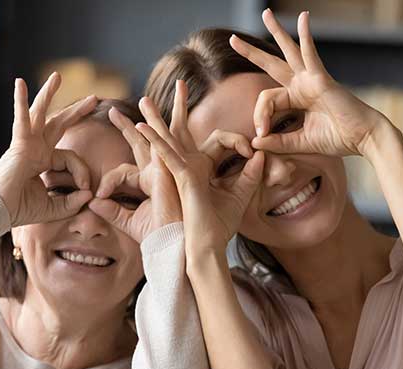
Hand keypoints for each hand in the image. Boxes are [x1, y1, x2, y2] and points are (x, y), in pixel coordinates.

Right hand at [0, 73, 97, 225]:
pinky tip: (20, 83)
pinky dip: (20, 102)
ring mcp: (26, 144)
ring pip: (40, 114)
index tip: (86, 189)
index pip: (71, 158)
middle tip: (94, 98)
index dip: (83, 172)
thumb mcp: (54, 208)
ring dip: (48, 94)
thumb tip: (89, 194)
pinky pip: (21, 119)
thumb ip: (73, 202)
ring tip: (57, 76)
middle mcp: (35, 149)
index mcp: (43, 161)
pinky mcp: (18, 144)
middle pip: (58, 124)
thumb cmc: (20, 210)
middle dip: (76, 111)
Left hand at [88, 106, 181, 243]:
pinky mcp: (175, 176)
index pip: (124, 170)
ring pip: (160, 138)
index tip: (98, 196)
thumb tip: (92, 202)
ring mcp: (170, 172)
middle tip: (115, 110)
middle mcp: (162, 173)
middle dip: (132, 125)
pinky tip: (141, 127)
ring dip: (153, 117)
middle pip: (146, 142)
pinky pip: (162, 152)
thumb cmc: (157, 238)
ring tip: (144, 100)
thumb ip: (111, 210)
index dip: (107, 181)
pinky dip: (153, 139)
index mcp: (152, 182)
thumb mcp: (129, 221)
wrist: (174, 249)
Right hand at [134, 81, 264, 255]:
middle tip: (178, 87)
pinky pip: (165, 155)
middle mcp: (189, 168)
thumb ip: (251, 174)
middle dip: (177, 109)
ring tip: (143, 101)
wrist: (208, 247)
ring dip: (156, 120)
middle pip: (181, 133)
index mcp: (203, 170)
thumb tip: (260, 154)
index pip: (220, 141)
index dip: (239, 141)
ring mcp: (180, 172)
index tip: (253, 151)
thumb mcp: (241, 196)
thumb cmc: (220, 227)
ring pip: (168, 140)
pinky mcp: (178, 177)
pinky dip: (156, 141)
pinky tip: (142, 128)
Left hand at [230, 9, 389, 157]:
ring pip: (289, 51)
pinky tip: (303, 18)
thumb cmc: (338, 139)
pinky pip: (311, 53)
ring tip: (266, 14)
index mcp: (297, 98)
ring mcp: (312, 78)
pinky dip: (306, 36)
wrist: (363, 138)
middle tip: (233, 39)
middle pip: (272, 64)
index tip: (261, 134)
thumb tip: (255, 142)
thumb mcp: (300, 143)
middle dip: (252, 53)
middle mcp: (303, 85)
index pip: (267, 99)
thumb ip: (278, 142)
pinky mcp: (322, 78)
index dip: (259, 116)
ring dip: (276, 32)